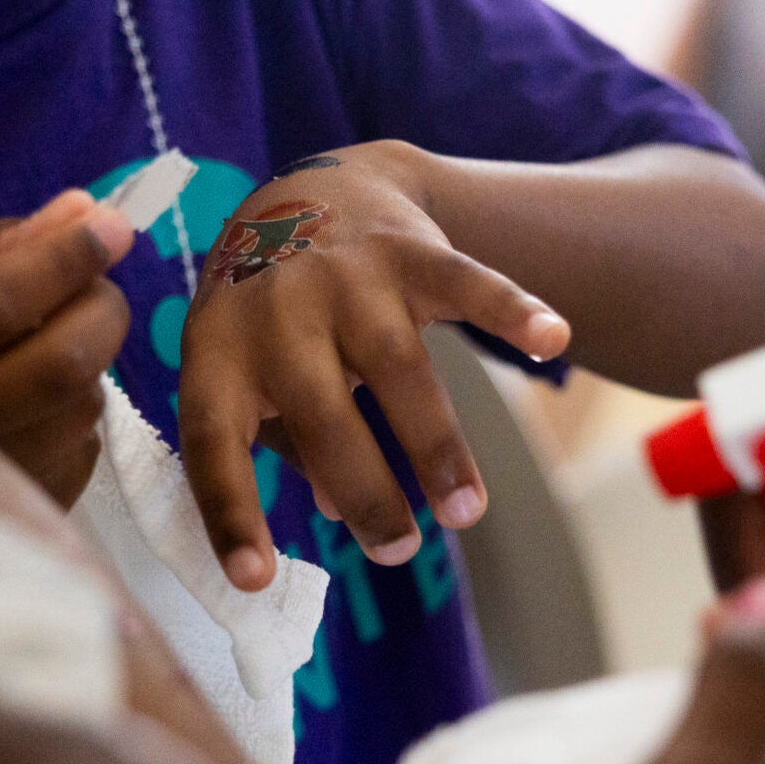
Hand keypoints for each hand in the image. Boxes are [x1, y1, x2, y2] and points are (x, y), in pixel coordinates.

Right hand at [0, 190, 131, 508]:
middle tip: (99, 288)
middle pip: (56, 366)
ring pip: (79, 409)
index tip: (111, 225)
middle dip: (100, 311)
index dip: (61, 261)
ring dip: (87, 365)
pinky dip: (74, 414)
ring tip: (46, 351)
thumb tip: (82, 211)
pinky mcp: (5, 517)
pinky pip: (81, 451)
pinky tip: (33, 410)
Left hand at [179, 145, 570, 590]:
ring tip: (466, 512)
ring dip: (436, 446)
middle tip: (398, 552)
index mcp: (216, 352)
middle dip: (365, 491)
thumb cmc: (271, 314)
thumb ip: (286, 444)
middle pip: (321, 414)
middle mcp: (274, 311)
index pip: (212, 444)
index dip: (230, 512)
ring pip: (397, 367)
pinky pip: (466, 282)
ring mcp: (343, 275)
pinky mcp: (407, 249)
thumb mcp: (250, 373)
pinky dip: (511, 310)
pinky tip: (552, 341)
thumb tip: (332, 515)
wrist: (312, 184)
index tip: (255, 579)